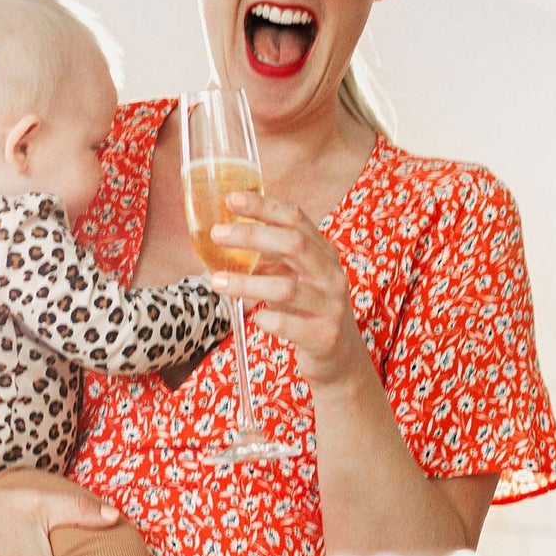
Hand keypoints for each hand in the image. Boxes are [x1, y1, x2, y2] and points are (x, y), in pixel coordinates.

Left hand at [208, 192, 365, 390]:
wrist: (339, 356)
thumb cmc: (309, 310)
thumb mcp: (295, 277)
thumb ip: (270, 257)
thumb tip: (227, 238)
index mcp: (323, 252)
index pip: (295, 218)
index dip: (264, 206)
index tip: (232, 199)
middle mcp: (330, 274)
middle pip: (293, 244)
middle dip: (252, 235)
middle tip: (218, 234)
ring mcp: (331, 305)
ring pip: (287, 288)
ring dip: (247, 283)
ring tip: (216, 281)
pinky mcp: (324, 336)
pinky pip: (290, 325)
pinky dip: (267, 319)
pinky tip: (253, 317)